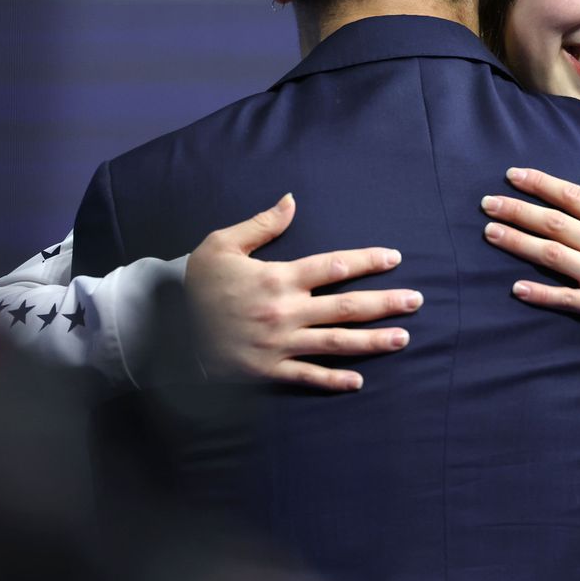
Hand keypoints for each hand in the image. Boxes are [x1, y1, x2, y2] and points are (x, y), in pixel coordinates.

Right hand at [185, 193, 421, 388]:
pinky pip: (306, 377)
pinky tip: (358, 380)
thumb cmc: (197, 282)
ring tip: (403, 338)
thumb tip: (292, 200)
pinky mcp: (266, 371)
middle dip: (385, 303)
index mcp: (279, 278)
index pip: (333, 266)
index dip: (367, 261)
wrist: (163, 326)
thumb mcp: (222, 244)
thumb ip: (262, 224)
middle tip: (417, 301)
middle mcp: (285, 311)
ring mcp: (278, 344)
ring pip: (336, 342)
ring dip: (373, 341)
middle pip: (346, 307)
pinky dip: (333, 380)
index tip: (394, 258)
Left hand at [480, 161, 579, 339]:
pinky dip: (539, 293)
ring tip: (490, 232)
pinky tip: (515, 287)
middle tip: (487, 202)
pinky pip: (564, 299)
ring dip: (517, 242)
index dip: (541, 184)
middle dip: (517, 210)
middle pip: (554, 223)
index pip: (573, 196)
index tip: (514, 175)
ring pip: (551, 256)